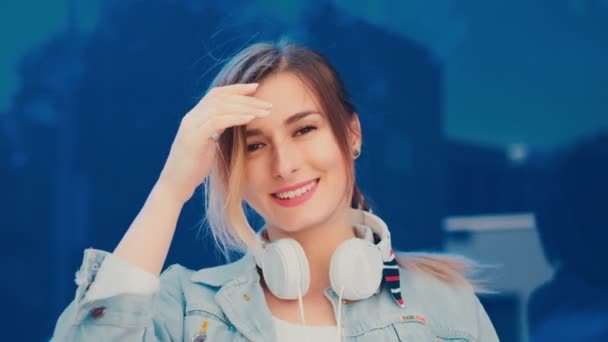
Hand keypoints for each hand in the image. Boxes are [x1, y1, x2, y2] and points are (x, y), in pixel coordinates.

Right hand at [157, 83, 271, 203]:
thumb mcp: (208, 146)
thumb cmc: (193, 169)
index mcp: (195, 117)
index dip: (236, 89)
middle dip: (246, 98)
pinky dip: (236, 117)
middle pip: (221, 98)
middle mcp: (192, 117)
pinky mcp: (193, 137)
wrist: (175, 186)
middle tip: (268, 103)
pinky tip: (251, 118)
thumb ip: (218, 132)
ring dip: (246, 107)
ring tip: (265, 111)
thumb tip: (235, 123)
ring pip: (221, 107)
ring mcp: (191, 126)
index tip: (256, 88)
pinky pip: (217, 121)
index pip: (216, 94)